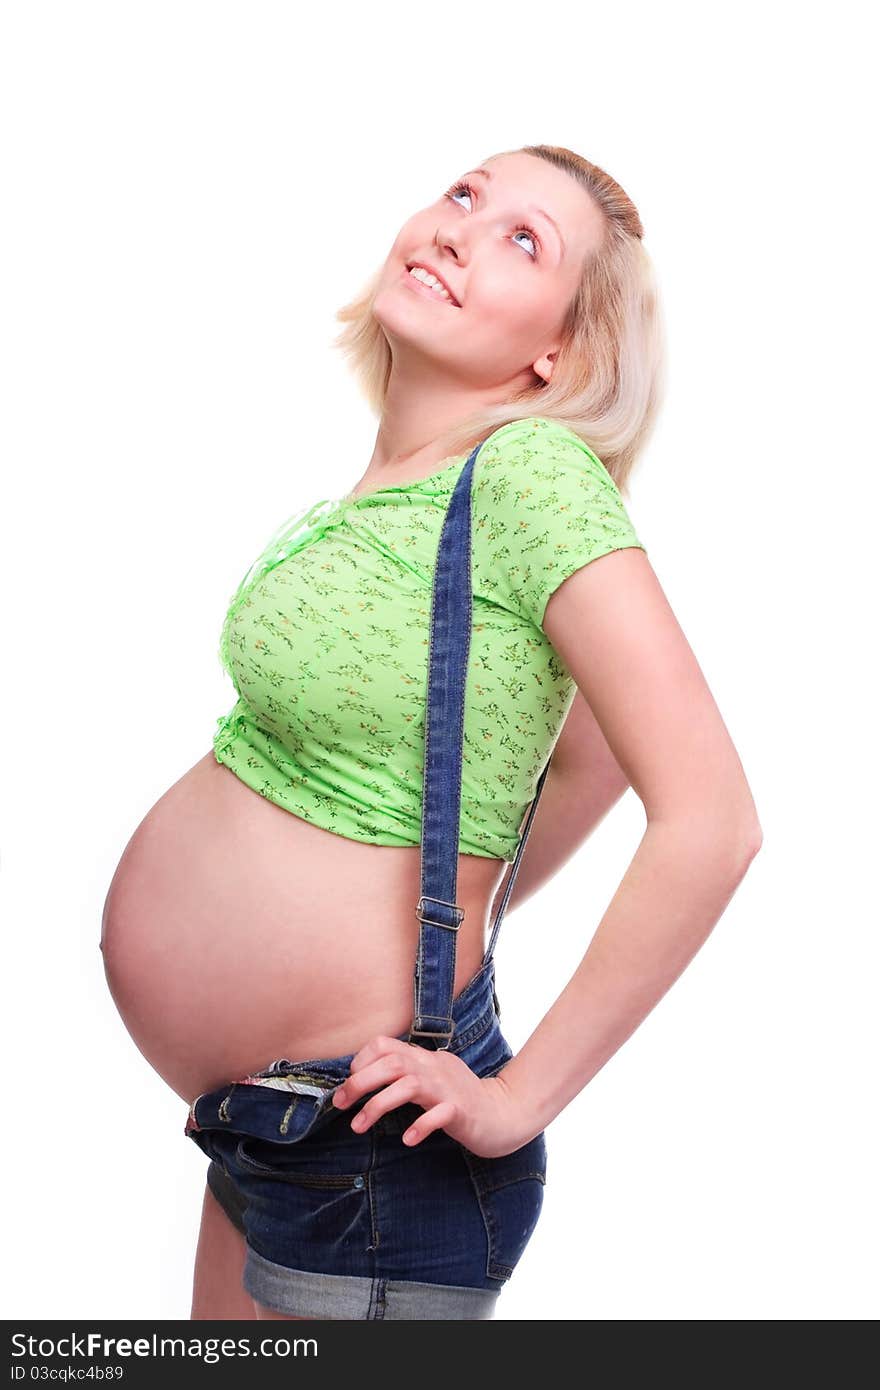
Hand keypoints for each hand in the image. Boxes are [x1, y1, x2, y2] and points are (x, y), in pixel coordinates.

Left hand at [331, 1035, 525, 1158]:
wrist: (502, 1113)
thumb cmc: (460, 1099)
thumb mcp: (431, 1078)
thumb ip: (406, 1074)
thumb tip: (366, 1077)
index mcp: (424, 1059)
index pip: (386, 1045)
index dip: (362, 1060)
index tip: (349, 1082)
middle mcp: (433, 1068)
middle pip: (391, 1063)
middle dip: (360, 1082)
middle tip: (340, 1103)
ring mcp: (448, 1089)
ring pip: (408, 1086)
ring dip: (378, 1105)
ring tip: (359, 1126)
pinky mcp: (461, 1111)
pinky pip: (439, 1115)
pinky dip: (421, 1126)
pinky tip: (408, 1139)